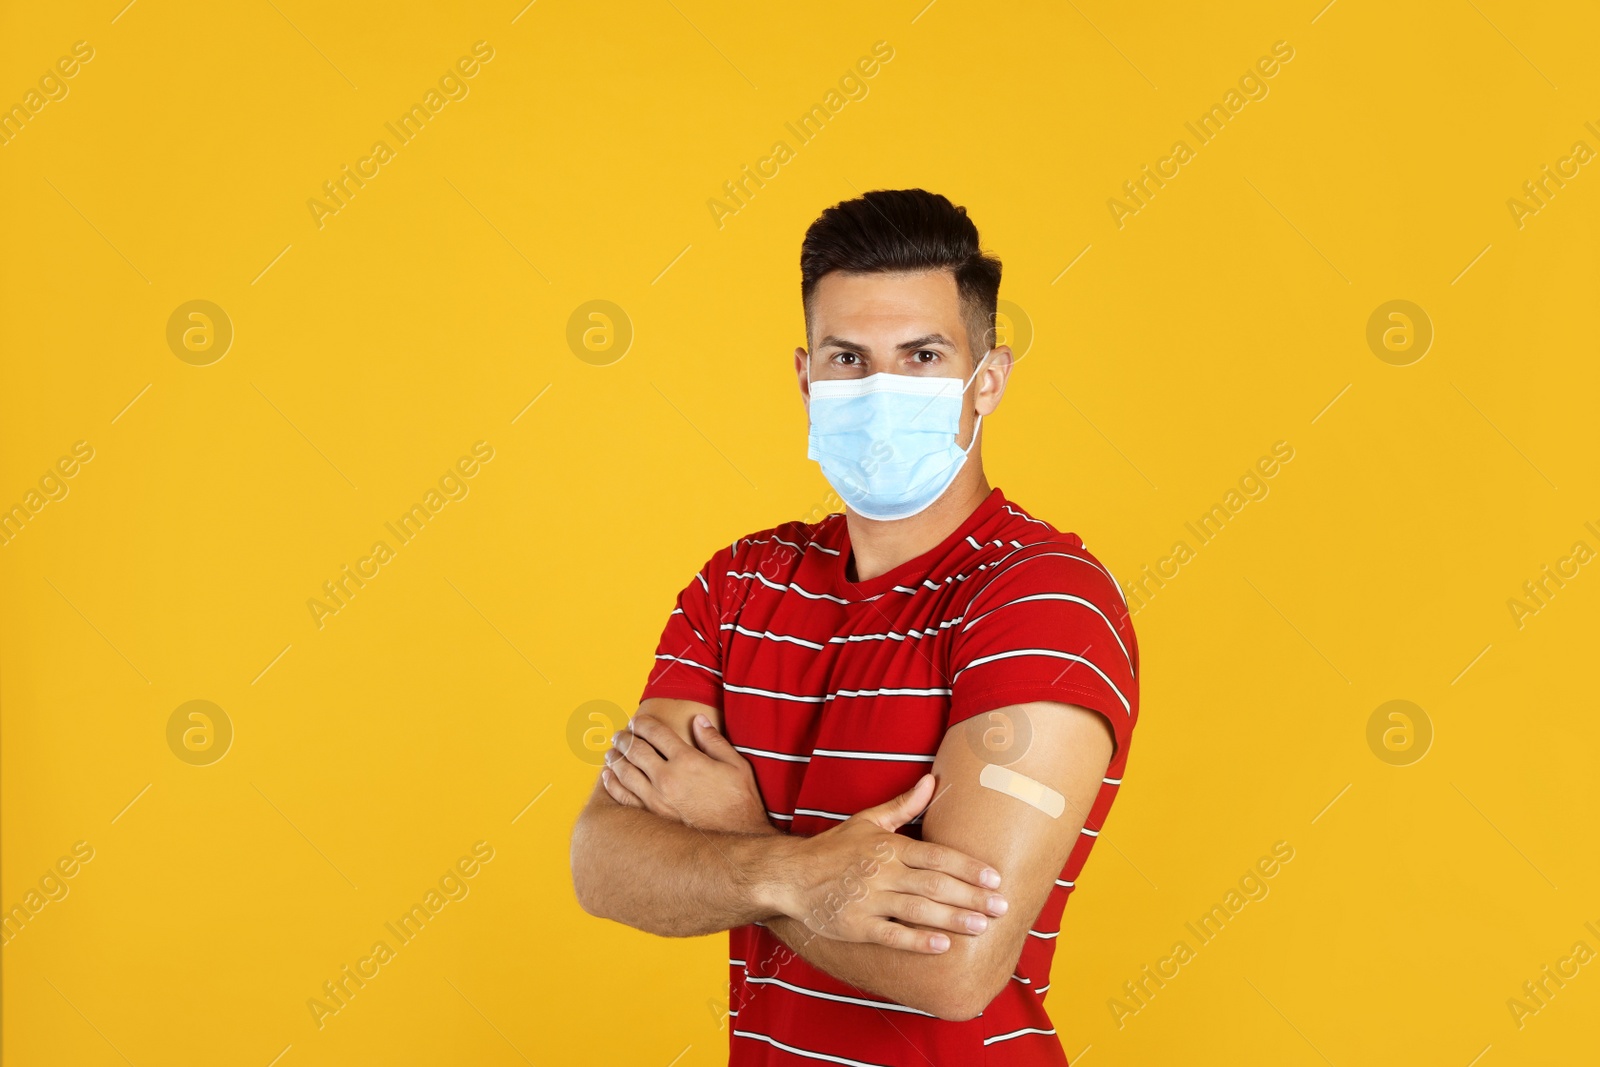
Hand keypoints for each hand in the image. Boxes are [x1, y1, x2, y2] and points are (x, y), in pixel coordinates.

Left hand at [602, 712, 776, 835]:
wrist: (738, 840)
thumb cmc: (740, 801)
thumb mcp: (736, 765)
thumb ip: (714, 741)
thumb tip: (698, 720)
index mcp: (687, 760)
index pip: (655, 733)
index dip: (642, 723)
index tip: (636, 721)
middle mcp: (667, 778)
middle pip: (635, 750)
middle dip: (624, 738)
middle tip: (619, 735)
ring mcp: (656, 800)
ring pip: (625, 772)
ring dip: (615, 758)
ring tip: (611, 752)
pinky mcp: (652, 817)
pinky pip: (624, 798)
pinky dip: (612, 784)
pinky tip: (608, 776)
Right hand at [773, 774, 1008, 953]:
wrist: (790, 876)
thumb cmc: (834, 848)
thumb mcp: (868, 820)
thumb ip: (903, 804)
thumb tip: (933, 780)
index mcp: (889, 847)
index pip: (937, 856)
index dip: (968, 868)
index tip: (995, 878)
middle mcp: (882, 873)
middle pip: (934, 885)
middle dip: (971, 897)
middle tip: (1001, 907)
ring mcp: (869, 900)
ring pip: (918, 911)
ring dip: (953, 919)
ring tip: (982, 927)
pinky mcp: (856, 925)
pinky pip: (891, 934)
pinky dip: (917, 941)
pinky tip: (942, 946)